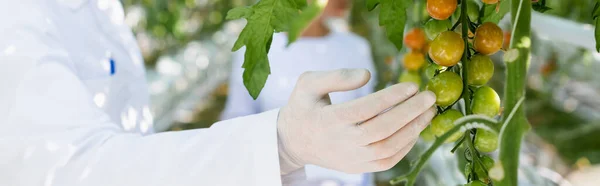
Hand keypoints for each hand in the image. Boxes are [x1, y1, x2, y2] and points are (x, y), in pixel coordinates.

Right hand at [277, 69, 436, 174]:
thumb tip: (368, 74)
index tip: (412, 85)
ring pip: (389, 148)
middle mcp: (341, 142)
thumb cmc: (304, 107)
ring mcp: (351, 158)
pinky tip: (416, 128)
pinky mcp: (358, 168)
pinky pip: (388, 161)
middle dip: (410, 113)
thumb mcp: (308, 83)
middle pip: (382, 130)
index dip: (391, 97)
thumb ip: (336, 76)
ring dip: (413, 130)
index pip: (365, 109)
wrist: (293, 141)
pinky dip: (406, 146)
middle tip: (429, 97)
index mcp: (329, 120)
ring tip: (429, 111)